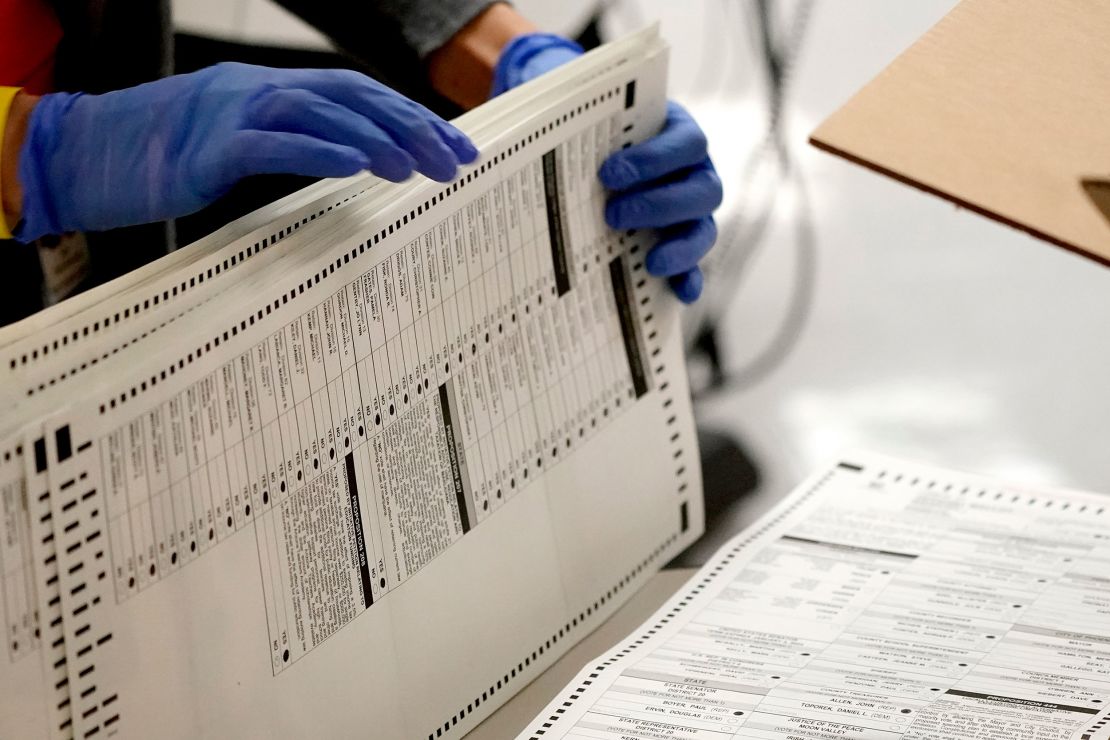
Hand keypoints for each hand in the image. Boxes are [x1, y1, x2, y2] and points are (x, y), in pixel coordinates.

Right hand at [14, 62, 477, 241]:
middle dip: (411, 128)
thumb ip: (297, 143)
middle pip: (353, 98)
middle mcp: (263, 91)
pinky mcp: (209, 147)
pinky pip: (271, 144)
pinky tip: (356, 166)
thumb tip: (356, 161)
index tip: (457, 149)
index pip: (361, 97)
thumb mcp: (245, 142)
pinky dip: (318, 150)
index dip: (413, 119)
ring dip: (375, 138)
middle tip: (455, 161)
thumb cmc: (171, 155)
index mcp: (277, 92)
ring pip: (319, 112)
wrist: (91, 154)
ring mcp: (234, 114)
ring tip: (418, 167)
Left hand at [492, 35, 721, 302]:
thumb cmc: (587, 133)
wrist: (588, 152)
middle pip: (702, 190)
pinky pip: (695, 267)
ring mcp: (690, 213)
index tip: (608, 173)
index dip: (655, 159)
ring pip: (704, 230)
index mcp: (677, 133)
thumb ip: (561, 117)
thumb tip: (494, 137)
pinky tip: (678, 293)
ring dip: (681, 247)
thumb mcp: (575, 117)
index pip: (687, 143)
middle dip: (659, 204)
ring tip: (650, 262)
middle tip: (612, 214)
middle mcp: (693, 173)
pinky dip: (689, 280)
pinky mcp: (680, 247)